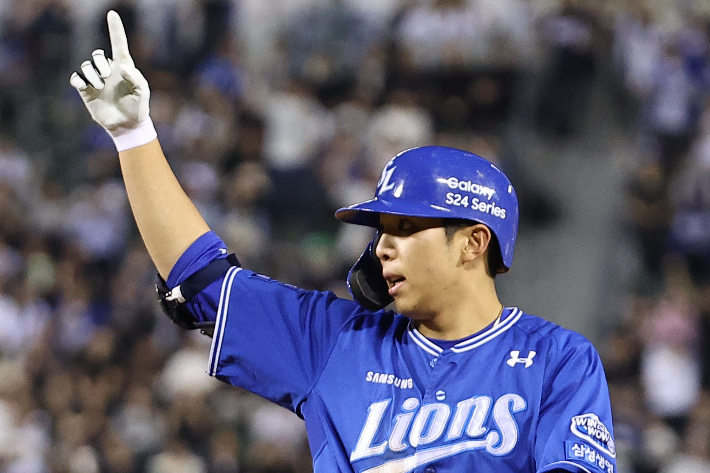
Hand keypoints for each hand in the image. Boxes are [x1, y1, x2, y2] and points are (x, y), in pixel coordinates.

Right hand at [70, 10, 154, 150]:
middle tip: (106, 76)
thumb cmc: (137, 107)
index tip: (112, 14)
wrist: (126, 125)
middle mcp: (108, 70)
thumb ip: (135, 78)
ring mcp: (96, 80)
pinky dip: (79, 80)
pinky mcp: (86, 90)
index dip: (115, 29)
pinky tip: (86, 87)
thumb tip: (121, 66)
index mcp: (124, 67)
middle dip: (100, 62)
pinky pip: (76, 78)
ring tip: (99, 86)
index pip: (119, 44)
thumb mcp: (142, 93)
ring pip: (86, 65)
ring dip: (91, 73)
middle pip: (97, 54)